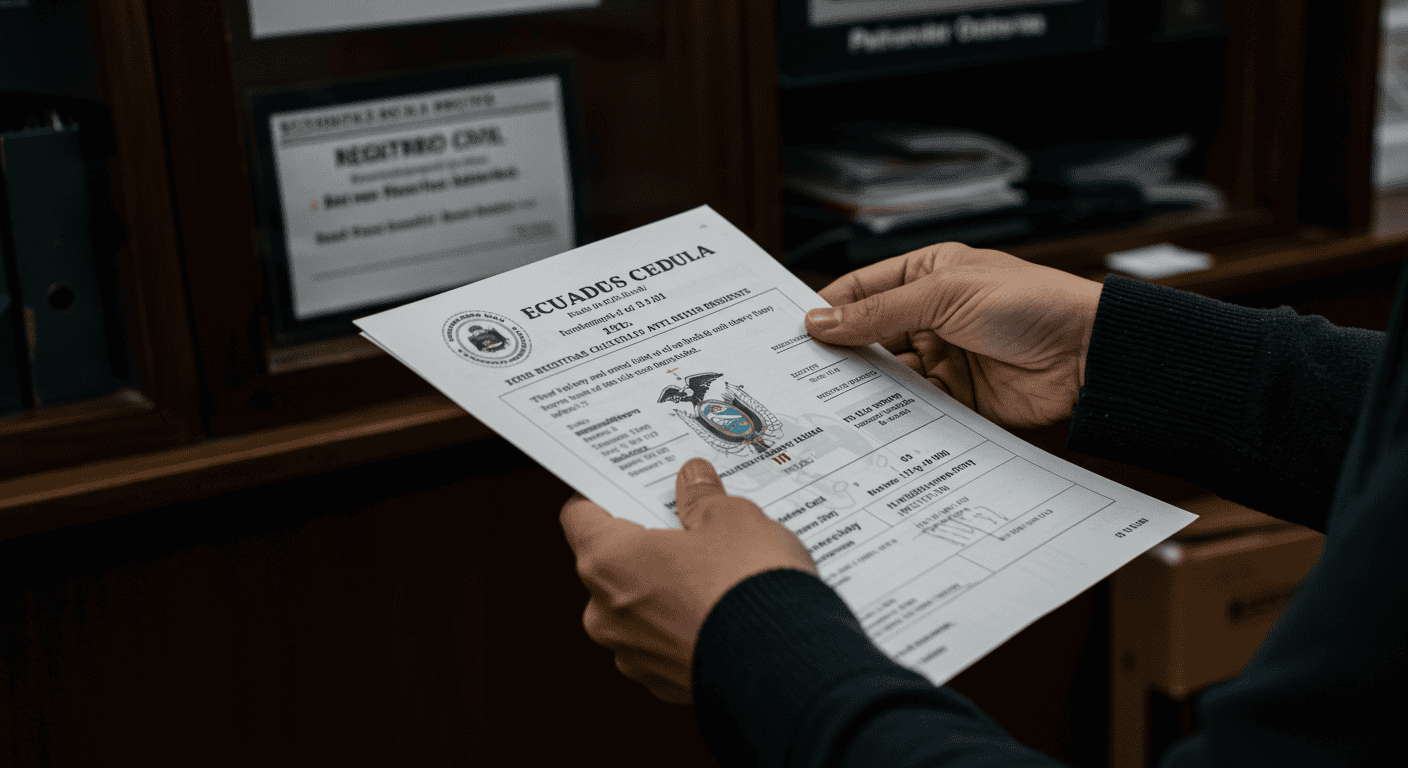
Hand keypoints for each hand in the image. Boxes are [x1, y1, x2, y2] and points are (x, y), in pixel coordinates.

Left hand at [559, 458, 816, 702]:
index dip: (603, 495)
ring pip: (639, 606)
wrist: (785, 667)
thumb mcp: (731, 517)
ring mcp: (634, 654)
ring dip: (667, 586)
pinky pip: (666, 640)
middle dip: (646, 542)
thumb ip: (703, 497)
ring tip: (717, 568)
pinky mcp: (664, 683)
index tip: (628, 486)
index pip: (580, 516)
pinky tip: (724, 607)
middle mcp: (607, 614)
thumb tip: (694, 480)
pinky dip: (687, 623)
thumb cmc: (746, 588)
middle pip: (612, 563)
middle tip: (687, 522)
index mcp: (608, 561)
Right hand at [805, 242, 1102, 429]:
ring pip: (888, 376)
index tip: (792, 334)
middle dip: (840, 355)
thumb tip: (819, 322)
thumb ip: (878, 312)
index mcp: (928, 276)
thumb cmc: (1030, 303)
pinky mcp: (958, 398)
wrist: (1088, 353)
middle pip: (869, 337)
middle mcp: (932, 316)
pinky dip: (894, 415)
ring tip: (828, 403)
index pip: (862, 291)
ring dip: (865, 388)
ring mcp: (944, 358)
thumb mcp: (945, 296)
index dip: (828, 311)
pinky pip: (915, 407)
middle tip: (800, 375)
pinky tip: (870, 423)